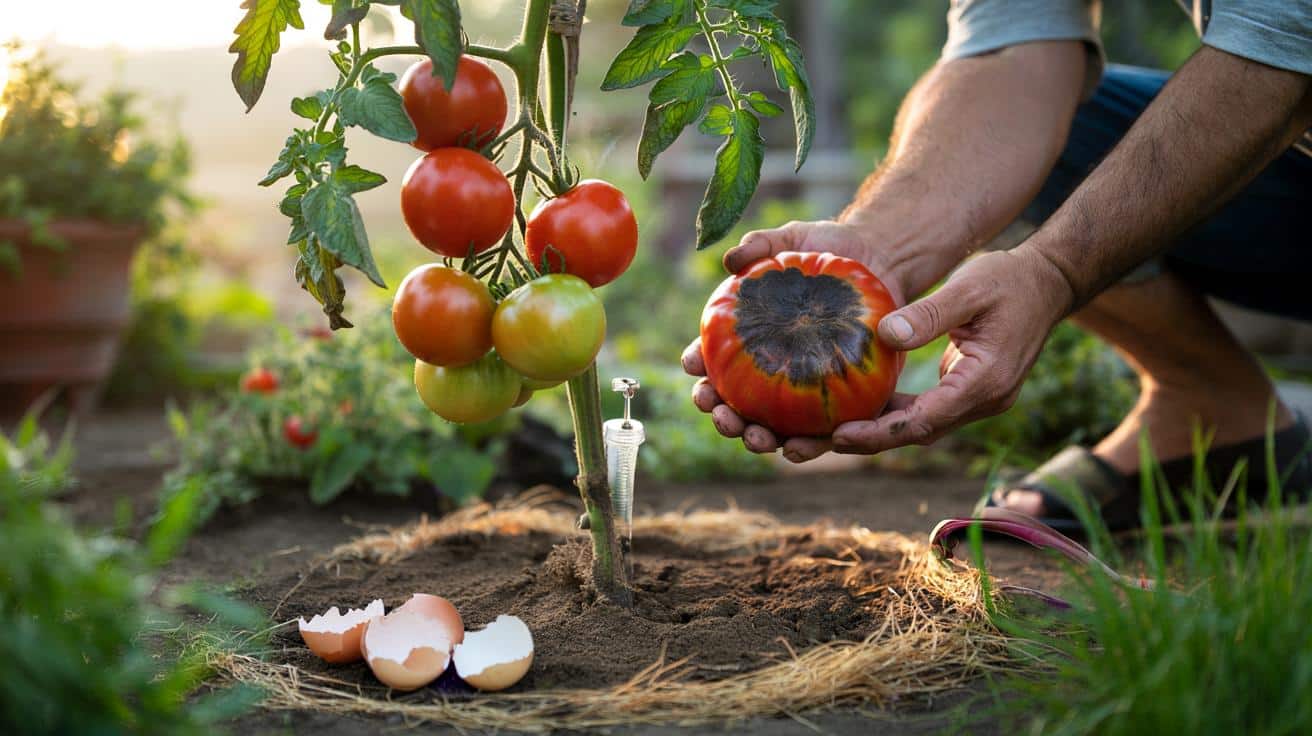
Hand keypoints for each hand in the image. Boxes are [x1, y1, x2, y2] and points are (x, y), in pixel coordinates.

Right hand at [682, 220, 906, 456]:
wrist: (882, 260)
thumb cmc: (829, 248)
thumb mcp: (793, 237)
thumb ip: (760, 244)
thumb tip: (731, 260)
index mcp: (745, 335)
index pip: (710, 355)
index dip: (697, 364)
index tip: (694, 365)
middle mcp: (766, 368)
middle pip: (732, 401)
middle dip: (720, 414)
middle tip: (723, 415)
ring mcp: (799, 390)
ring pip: (768, 425)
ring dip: (755, 438)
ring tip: (757, 439)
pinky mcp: (836, 402)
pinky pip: (817, 432)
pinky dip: (804, 446)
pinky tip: (797, 449)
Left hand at [685, 244, 1073, 460]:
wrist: (1049, 283)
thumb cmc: (1010, 279)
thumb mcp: (971, 287)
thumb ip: (930, 314)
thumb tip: (883, 335)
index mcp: (984, 384)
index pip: (923, 421)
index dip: (878, 433)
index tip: (837, 435)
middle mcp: (978, 402)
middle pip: (909, 434)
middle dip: (858, 443)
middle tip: (803, 446)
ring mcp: (970, 400)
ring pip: (909, 427)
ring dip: (864, 433)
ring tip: (808, 436)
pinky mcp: (960, 391)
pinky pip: (914, 410)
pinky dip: (880, 412)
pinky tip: (840, 407)